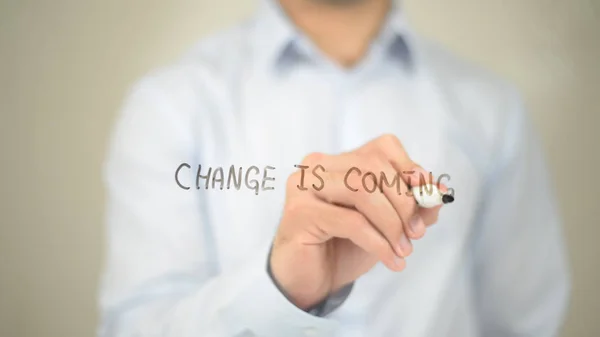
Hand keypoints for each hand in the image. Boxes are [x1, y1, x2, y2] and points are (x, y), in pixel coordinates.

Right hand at [269, 134, 445, 309]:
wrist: (310, 280)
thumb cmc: (344, 247)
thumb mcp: (386, 224)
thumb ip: (412, 205)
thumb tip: (440, 191)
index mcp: (338, 161)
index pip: (382, 148)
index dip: (410, 169)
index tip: (427, 199)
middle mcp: (317, 166)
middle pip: (373, 165)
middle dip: (403, 200)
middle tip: (416, 233)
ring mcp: (304, 187)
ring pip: (360, 188)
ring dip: (391, 222)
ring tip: (403, 248)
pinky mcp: (299, 213)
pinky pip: (350, 221)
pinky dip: (378, 242)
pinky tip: (391, 260)